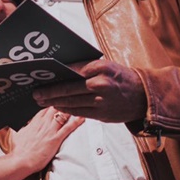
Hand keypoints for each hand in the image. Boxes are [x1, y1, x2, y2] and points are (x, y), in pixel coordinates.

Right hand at [10, 107, 84, 172]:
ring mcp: (49, 130)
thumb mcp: (17, 135)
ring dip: (71, 108)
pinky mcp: (55, 139)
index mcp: (34, 122)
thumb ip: (23, 129)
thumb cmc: (18, 151)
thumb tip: (24, 126)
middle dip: (63, 101)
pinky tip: (82, 117)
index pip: (45, 108)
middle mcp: (42, 123)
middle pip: (55, 107)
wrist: (20, 160)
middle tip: (72, 98)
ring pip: (62, 114)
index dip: (52, 103)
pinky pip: (68, 128)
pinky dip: (76, 121)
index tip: (58, 100)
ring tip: (79, 103)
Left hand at [32, 59, 146, 122]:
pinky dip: (66, 109)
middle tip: (36, 93)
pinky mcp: (101, 114)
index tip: (42, 76)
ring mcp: (100, 100)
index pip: (71, 70)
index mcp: (100, 68)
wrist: (143, 96)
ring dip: (54, 102)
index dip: (55, 75)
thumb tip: (63, 70)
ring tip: (42, 101)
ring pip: (71, 102)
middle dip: (49, 92)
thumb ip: (87, 68)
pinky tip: (57, 107)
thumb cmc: (121, 78)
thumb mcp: (107, 66)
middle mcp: (100, 83)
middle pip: (68, 88)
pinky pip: (78, 112)